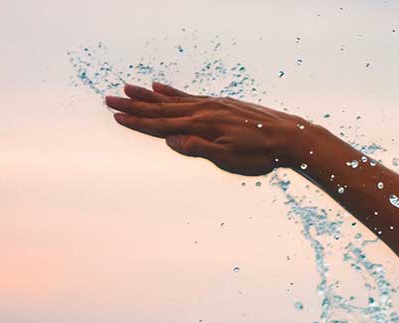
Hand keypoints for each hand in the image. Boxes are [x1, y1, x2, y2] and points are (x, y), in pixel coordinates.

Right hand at [105, 83, 313, 176]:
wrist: (289, 137)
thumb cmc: (260, 154)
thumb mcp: (228, 159)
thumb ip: (198, 148)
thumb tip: (171, 141)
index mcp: (201, 126)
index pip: (162, 125)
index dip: (138, 123)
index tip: (117, 118)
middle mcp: (203, 111)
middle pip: (160, 109)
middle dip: (134, 106)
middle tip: (109, 100)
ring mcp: (212, 105)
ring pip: (172, 101)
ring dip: (148, 96)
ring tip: (128, 89)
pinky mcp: (221, 104)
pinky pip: (188, 96)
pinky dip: (171, 92)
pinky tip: (160, 87)